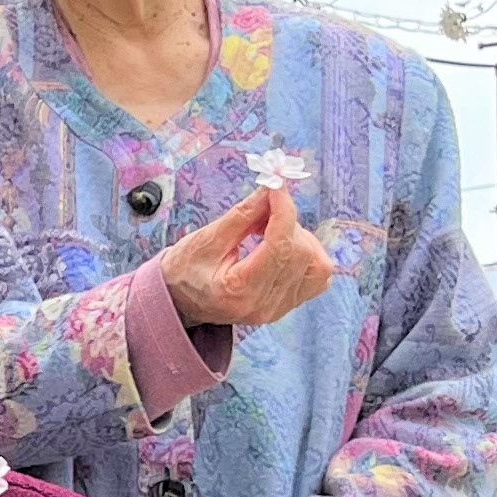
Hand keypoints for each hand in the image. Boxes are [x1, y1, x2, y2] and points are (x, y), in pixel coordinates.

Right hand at [156, 184, 333, 330]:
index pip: (279, 247)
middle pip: (301, 254)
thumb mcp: (205, 239)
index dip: (283, 210)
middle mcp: (265, 305)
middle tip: (261, 209)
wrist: (179, 301)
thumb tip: (271, 190)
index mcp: (239, 291)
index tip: (276, 187)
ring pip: (317, 265)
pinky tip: (283, 247)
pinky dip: (308, 255)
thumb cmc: (185, 270)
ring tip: (269, 230)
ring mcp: (279, 308)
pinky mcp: (287, 305)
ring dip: (300, 238)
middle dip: (287, 222)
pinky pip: (318, 276)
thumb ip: (242, 215)